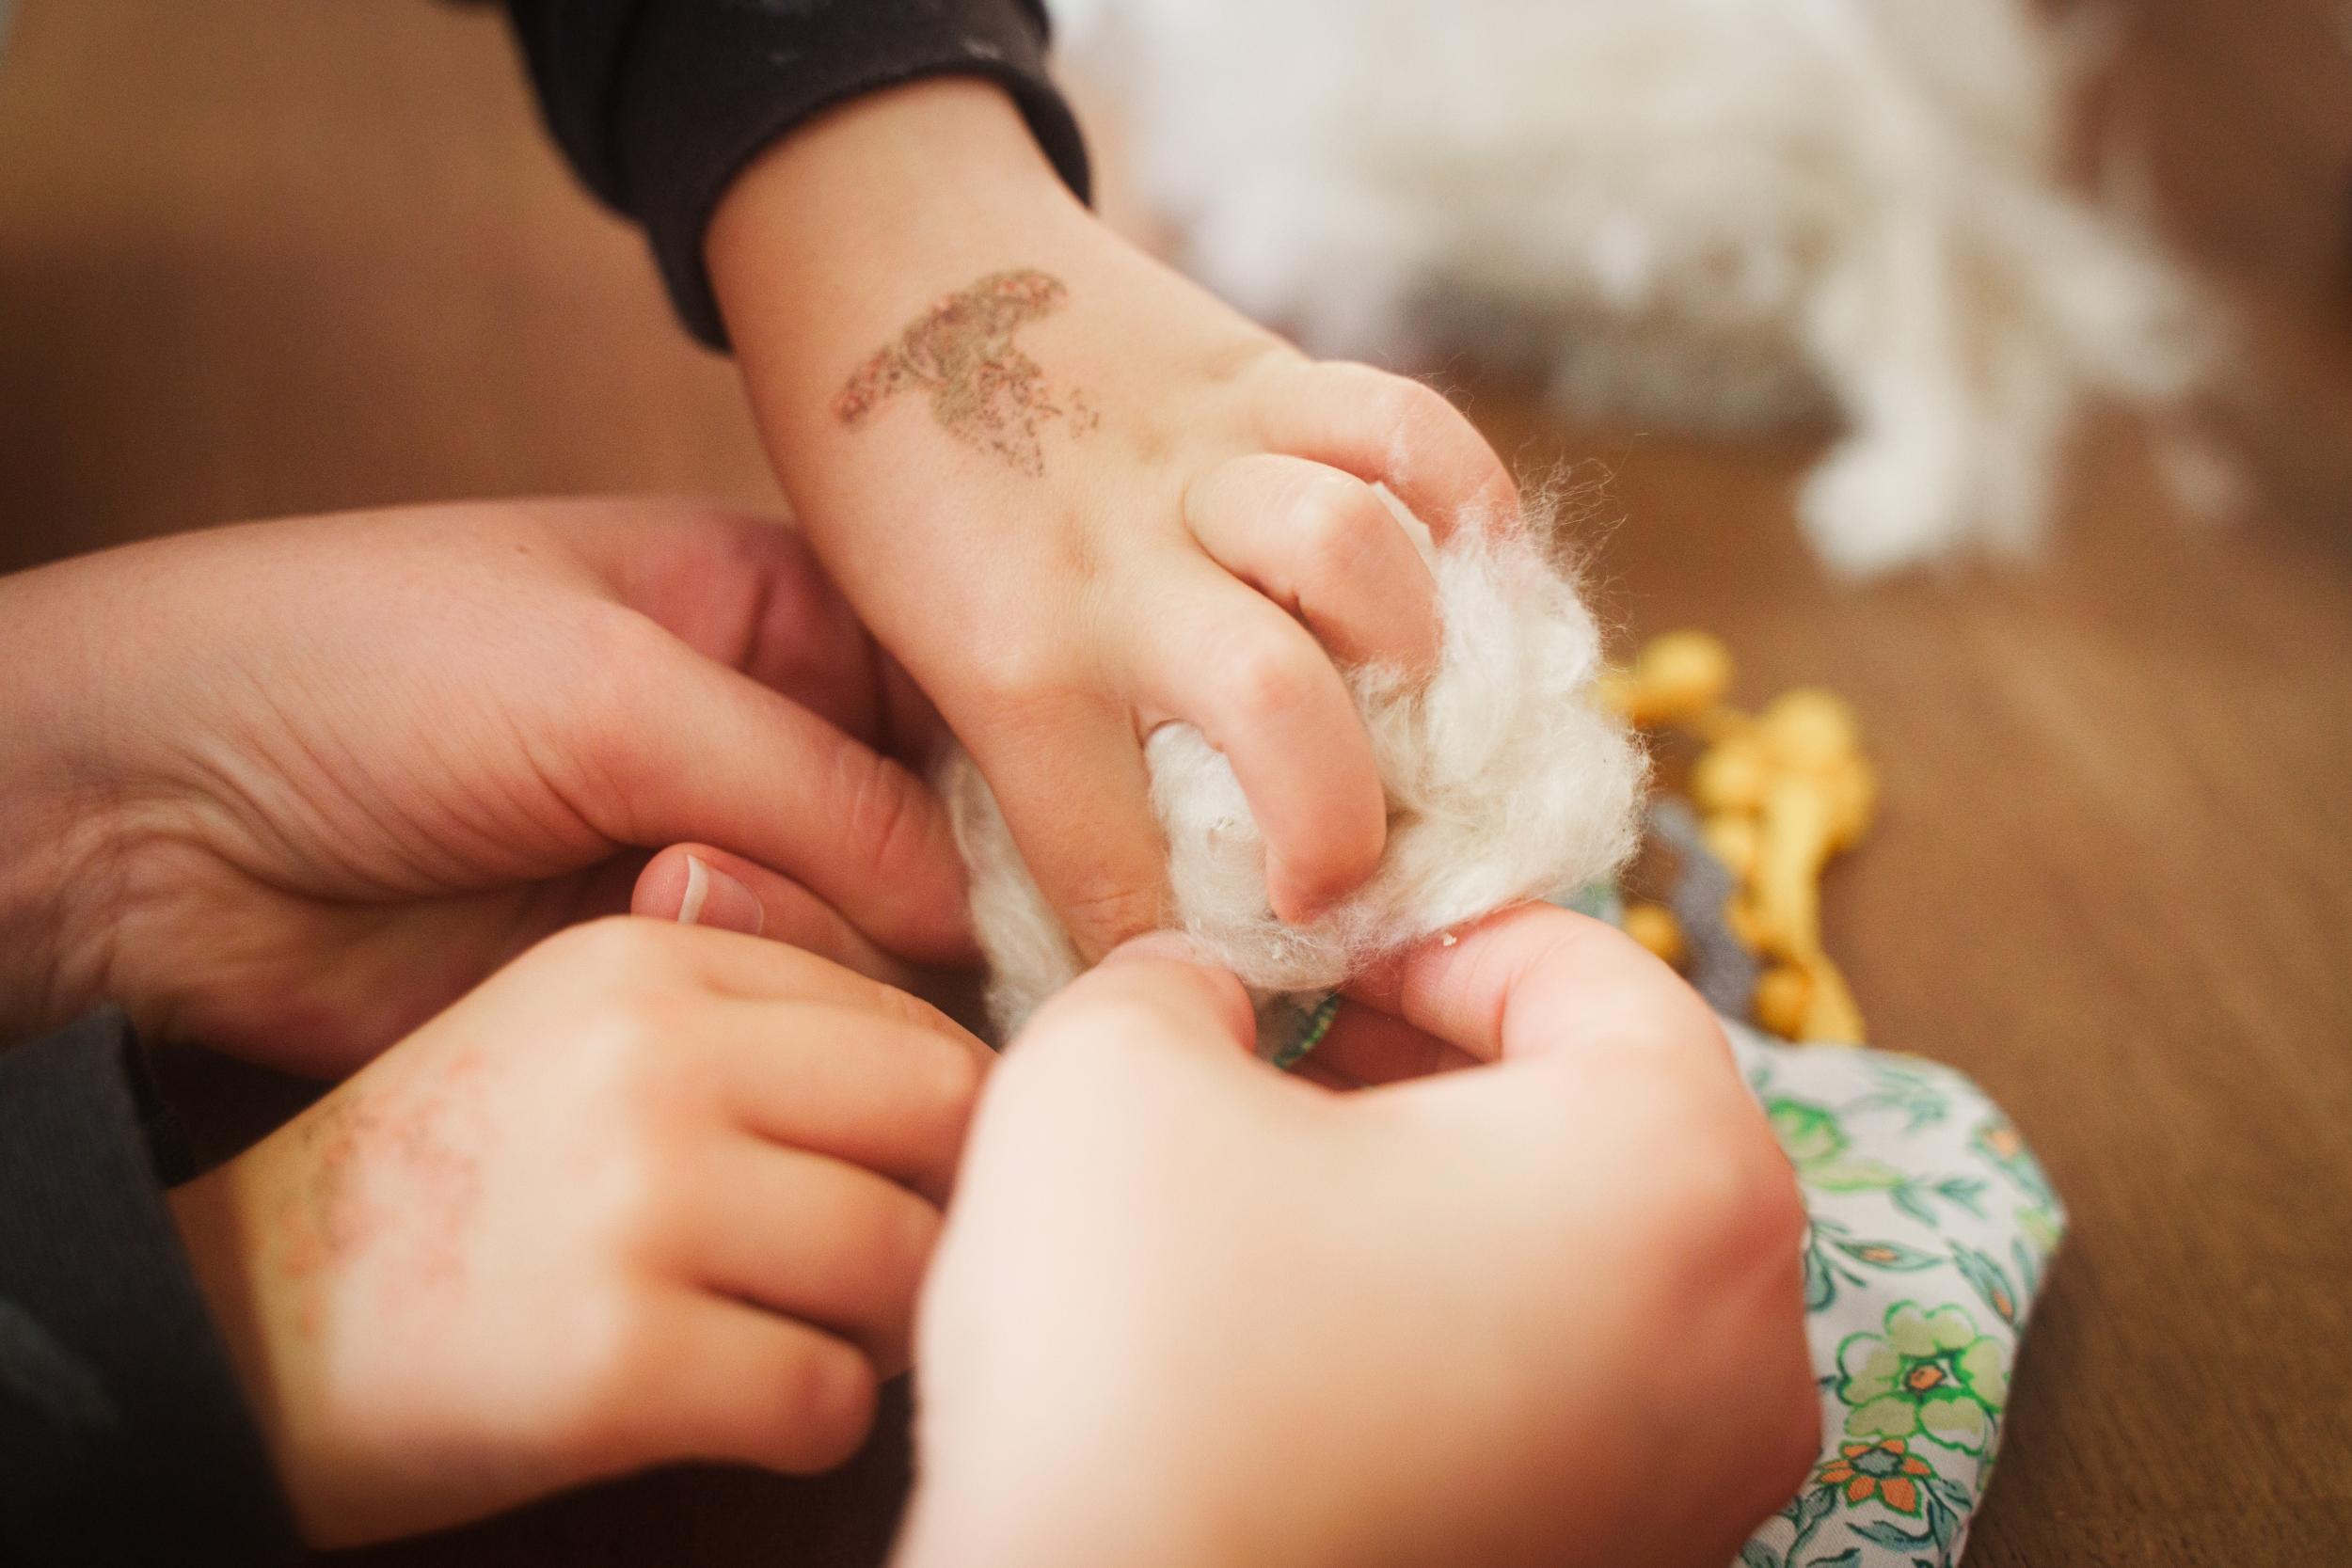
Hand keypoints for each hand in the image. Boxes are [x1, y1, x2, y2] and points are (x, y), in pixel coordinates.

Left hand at [0, 498, 972, 1072]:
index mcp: (772, 606)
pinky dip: (746, 1013)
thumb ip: (829, 796)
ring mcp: (708, 860)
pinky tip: (655, 967)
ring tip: (654, 895)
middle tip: (788, 870)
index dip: (1025, 767)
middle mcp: (762, 735)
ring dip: (788, 939)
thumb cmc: (363, 672)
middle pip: (937, 834)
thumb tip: (984, 916)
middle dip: (893, 873)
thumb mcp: (617, 690)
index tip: (1073, 844)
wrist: (139, 815)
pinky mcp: (649, 979)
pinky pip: (771, 1019)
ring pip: (864, 941)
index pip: (964, 688)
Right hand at [167, 916, 986, 1547]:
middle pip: (946, 1120)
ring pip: (906, 1265)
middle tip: (897, 1264)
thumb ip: (744, 1009)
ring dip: (889, 1330)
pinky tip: (751, 1413)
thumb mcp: (573, 1025)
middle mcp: (655, 1062)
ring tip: (818, 1339)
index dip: (945, 1121)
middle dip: (950, 1206)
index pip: (911, 1024)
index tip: (914, 1181)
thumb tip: (957, 1071)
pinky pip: (824, 1403)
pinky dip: (814, 1426)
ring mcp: (637, 1207)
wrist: (240, 1320)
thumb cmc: (451, 1184)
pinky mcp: (615, 1361)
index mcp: (653, 963)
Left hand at [709, 79, 1519, 955]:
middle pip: (1280, 710)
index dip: (1175, 954)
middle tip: (1338, 886)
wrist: (884, 263)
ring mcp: (1206, 460)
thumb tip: (1146, 889)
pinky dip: (1470, 506)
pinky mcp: (1266, 374)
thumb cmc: (888, 485)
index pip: (1115, 865)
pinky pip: (1409, 429)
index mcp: (1011, 660)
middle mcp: (1119, 564)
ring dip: (1419, 658)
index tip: (1208, 987)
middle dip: (1338, 832)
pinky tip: (1482, 579)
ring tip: (1420, 720)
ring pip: (1362, 557)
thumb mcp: (919, 643)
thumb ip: (1032, 753)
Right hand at [900, 906, 1816, 1567]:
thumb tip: (1219, 995)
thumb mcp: (1119, 1064)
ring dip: (1435, 1185)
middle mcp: (1753, 1336)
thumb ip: (1185, 971)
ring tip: (1272, 1178)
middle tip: (1273, 1047)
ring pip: (1581, 1249)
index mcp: (1685, 1170)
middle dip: (1425, 1056)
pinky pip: (1563, 1379)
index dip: (1407, 929)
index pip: (1572, 963)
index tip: (1289, 952)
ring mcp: (1703, 1479)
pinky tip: (1301, 1321)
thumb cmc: (1143, 1360)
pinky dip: (1452, 1316)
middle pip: (1598, 1107)